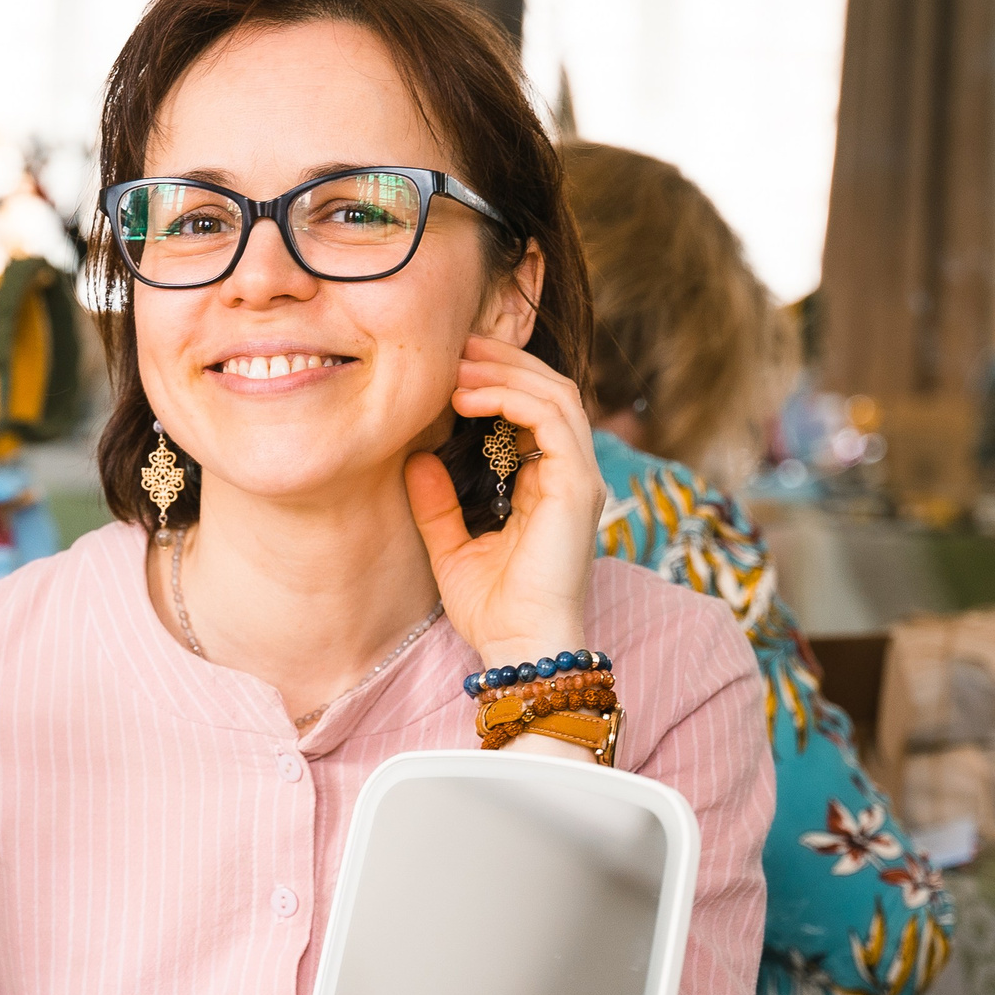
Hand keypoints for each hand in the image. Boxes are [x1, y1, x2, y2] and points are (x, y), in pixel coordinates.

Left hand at [404, 333, 606, 669]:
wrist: (519, 648)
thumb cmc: (492, 610)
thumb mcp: (450, 546)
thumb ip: (436, 502)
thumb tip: (414, 458)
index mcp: (548, 485)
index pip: (534, 410)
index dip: (496, 380)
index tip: (448, 367)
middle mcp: (571, 474)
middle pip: (549, 389)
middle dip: (501, 361)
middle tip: (453, 346)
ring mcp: (579, 477)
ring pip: (554, 393)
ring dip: (503, 370)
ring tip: (456, 364)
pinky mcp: (577, 485)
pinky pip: (550, 418)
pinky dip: (509, 396)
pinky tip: (468, 394)